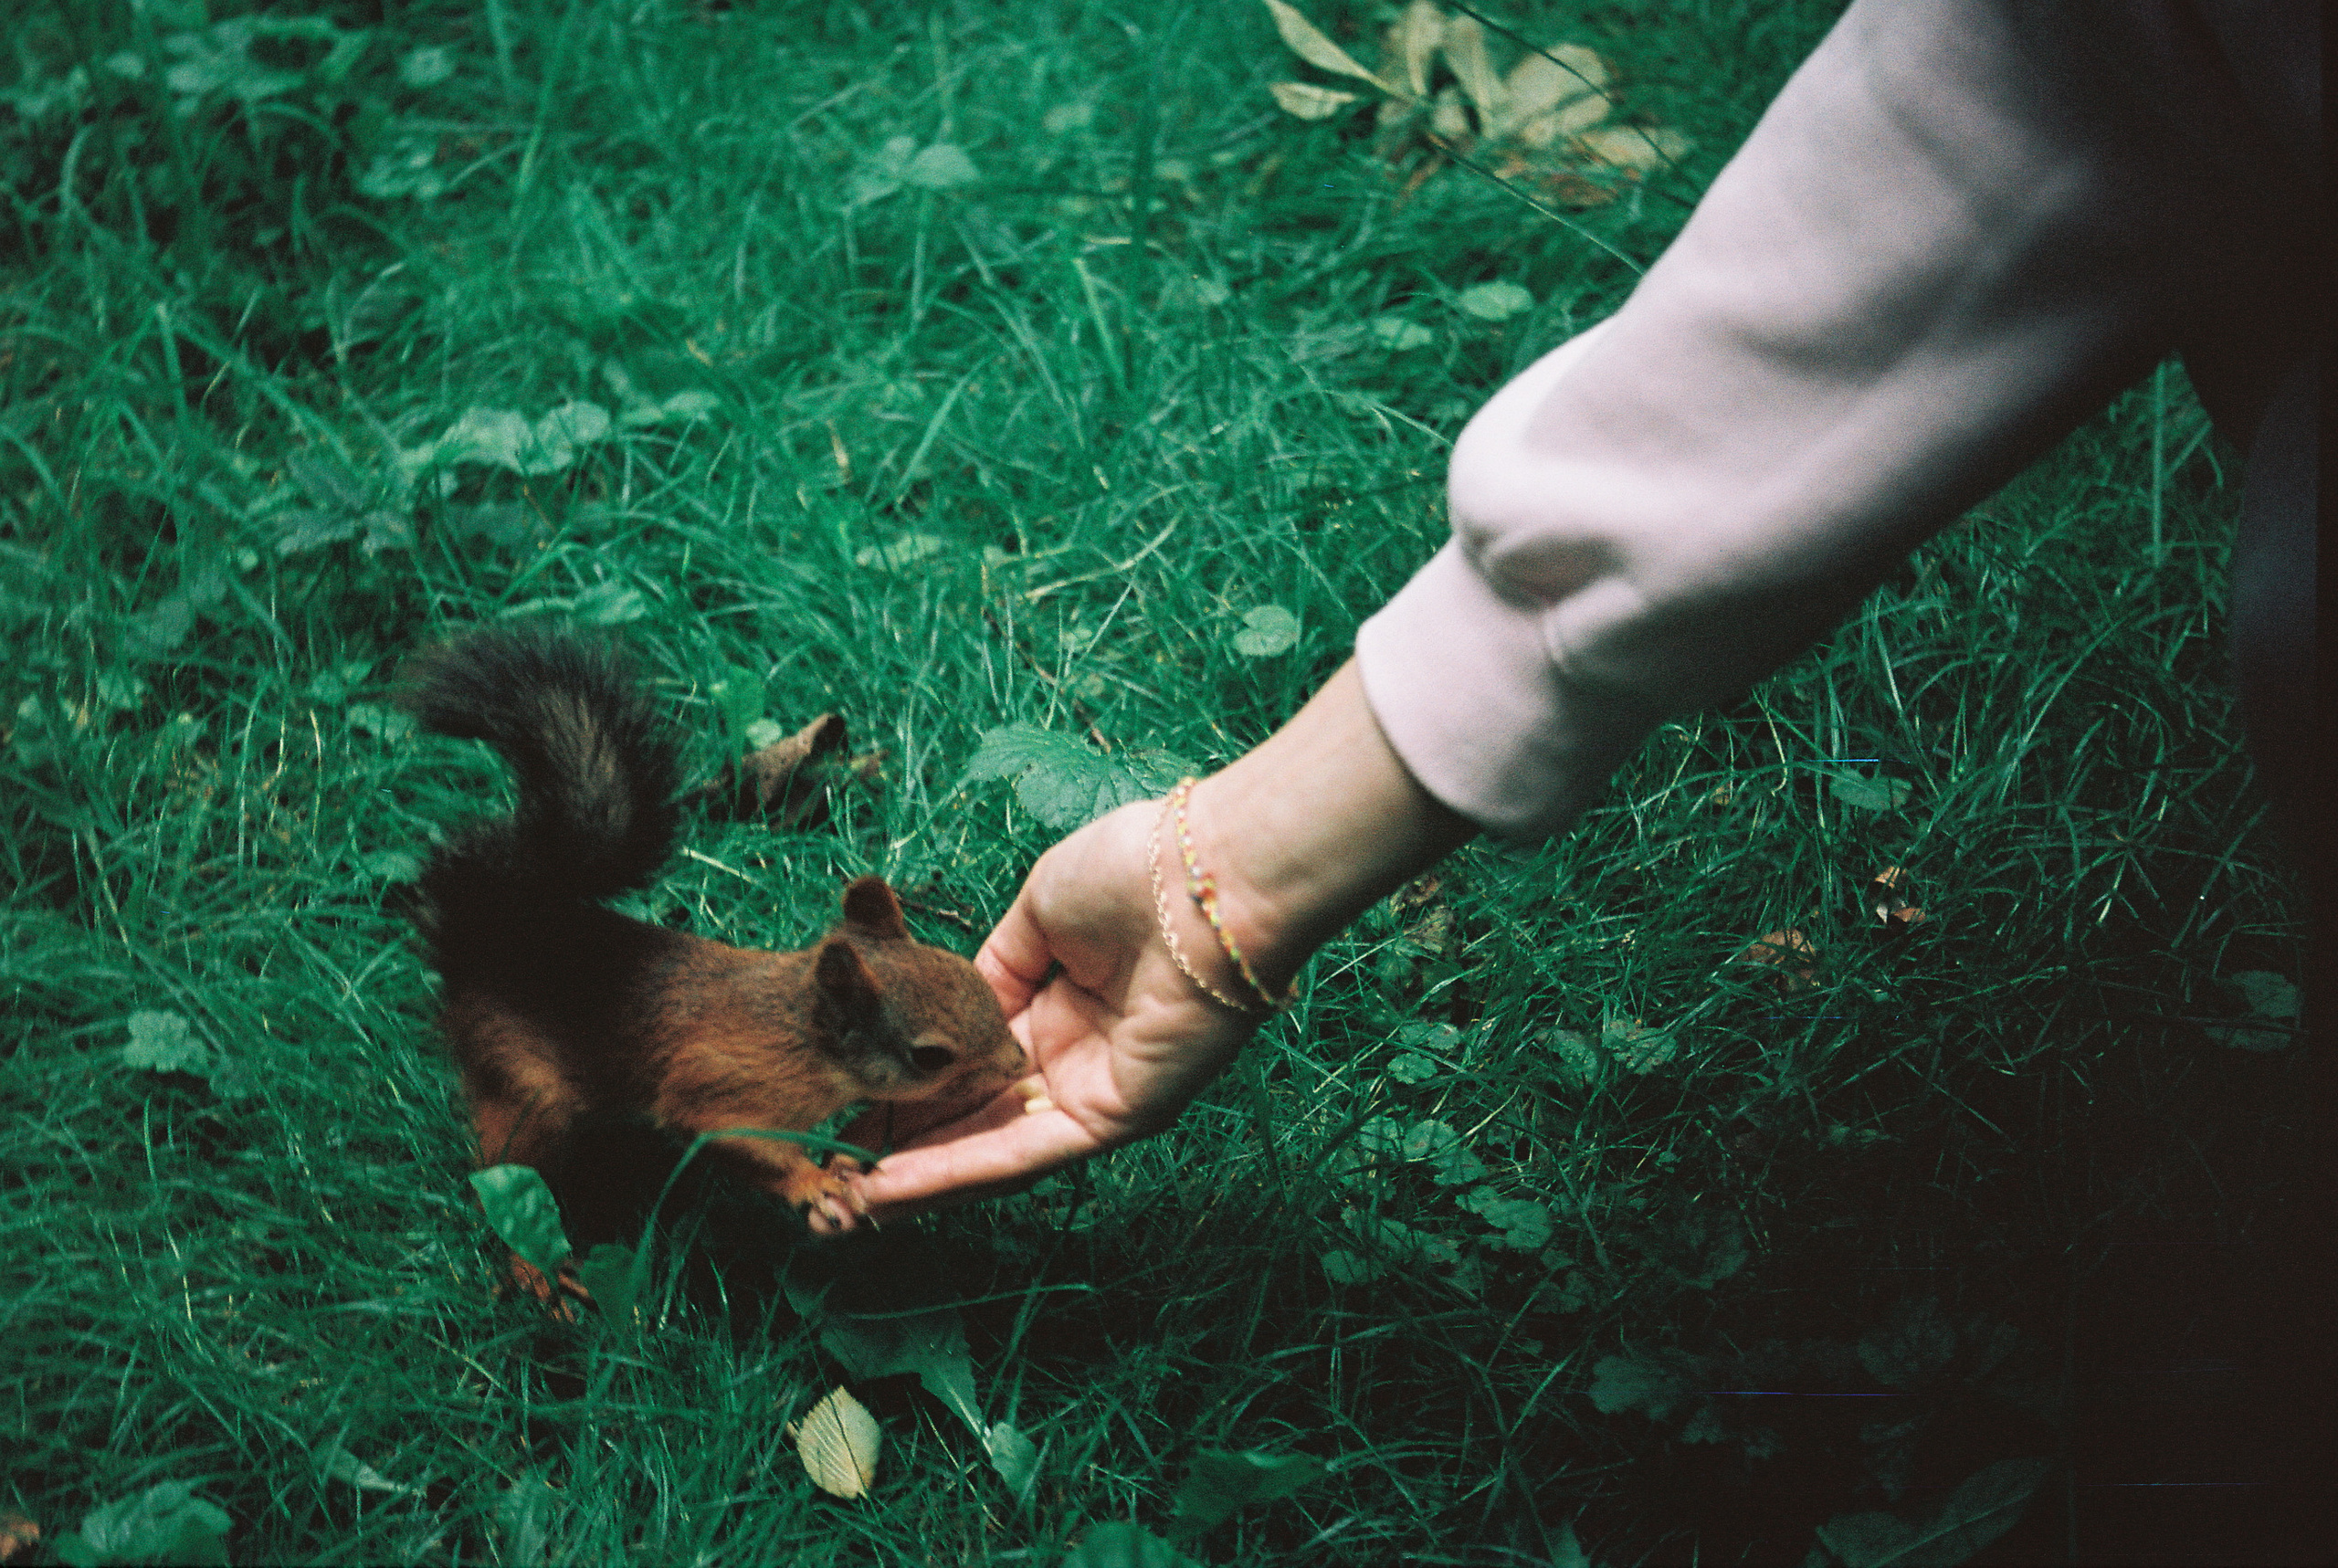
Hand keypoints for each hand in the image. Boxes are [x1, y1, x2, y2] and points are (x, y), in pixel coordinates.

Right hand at [848, 795, 1262, 1220]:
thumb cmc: (1130, 872)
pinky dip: (957, 1173)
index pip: (970, 1060)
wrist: (1203, 878)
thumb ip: (991, 970)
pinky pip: (1022, 1155)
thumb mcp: (1036, 913)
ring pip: (991, 1147)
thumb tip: (948, 1011)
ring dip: (919, 1176)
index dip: (911, 1081)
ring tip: (845, 1196)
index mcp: (1056, 1002)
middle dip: (905, 1141)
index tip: (848, 1096)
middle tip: (832, 1164)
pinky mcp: (1115, 1118)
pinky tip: (893, 1188)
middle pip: (975, 1115)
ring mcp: (1094, 1091)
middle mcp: (1072, 1057)